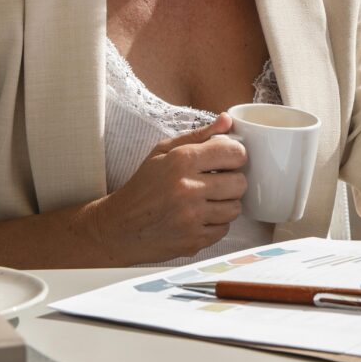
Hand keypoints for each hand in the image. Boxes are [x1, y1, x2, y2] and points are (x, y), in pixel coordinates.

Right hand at [87, 113, 247, 264]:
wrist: (120, 226)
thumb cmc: (143, 186)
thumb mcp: (163, 152)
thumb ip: (198, 135)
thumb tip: (226, 120)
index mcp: (181, 161)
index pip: (234, 153)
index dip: (236, 155)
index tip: (228, 159)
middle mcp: (188, 189)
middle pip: (239, 183)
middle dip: (233, 180)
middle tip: (218, 181)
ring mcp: (191, 218)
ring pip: (235, 208)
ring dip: (226, 203)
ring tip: (209, 199)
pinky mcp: (193, 240)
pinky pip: (224, 229)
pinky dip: (216, 223)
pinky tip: (201, 217)